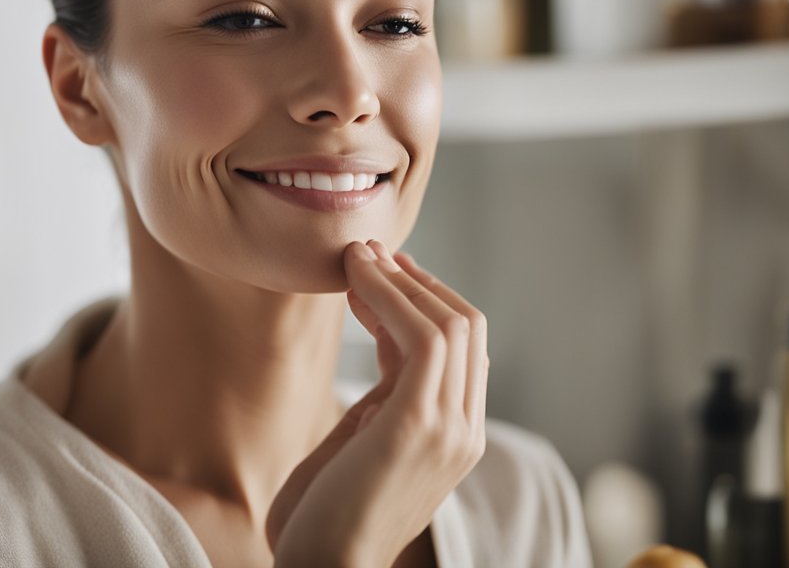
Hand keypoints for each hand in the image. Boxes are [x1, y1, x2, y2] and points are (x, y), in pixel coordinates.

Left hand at [265, 240, 488, 566]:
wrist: (321, 567)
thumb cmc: (326, 510)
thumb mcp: (364, 435)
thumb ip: (383, 391)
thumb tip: (382, 330)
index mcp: (457, 434)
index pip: (462, 348)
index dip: (422, 299)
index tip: (378, 272)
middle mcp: (465, 430)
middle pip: (467, 326)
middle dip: (416, 280)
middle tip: (366, 252)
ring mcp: (450, 430)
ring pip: (450, 323)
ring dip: (398, 280)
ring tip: (355, 256)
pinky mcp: (419, 424)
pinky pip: (420, 337)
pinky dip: (389, 296)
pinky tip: (356, 280)